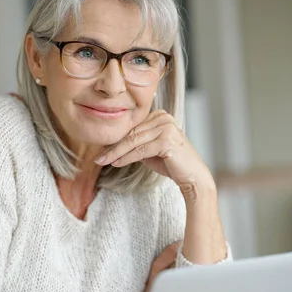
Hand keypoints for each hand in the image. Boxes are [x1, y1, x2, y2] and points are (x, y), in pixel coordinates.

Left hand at [95, 110, 214, 192]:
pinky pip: (140, 150)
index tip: (101, 150)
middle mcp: (164, 118)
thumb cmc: (171, 163)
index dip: (116, 140)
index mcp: (160, 115)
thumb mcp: (149, 149)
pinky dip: (126, 157)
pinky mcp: (167, 140)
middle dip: (113, 147)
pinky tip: (115, 163)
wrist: (193, 176)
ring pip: (133, 141)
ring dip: (116, 153)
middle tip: (98, 158)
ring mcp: (166, 127)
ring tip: (102, 161)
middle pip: (131, 134)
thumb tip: (111, 146)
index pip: (133, 128)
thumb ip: (135, 143)